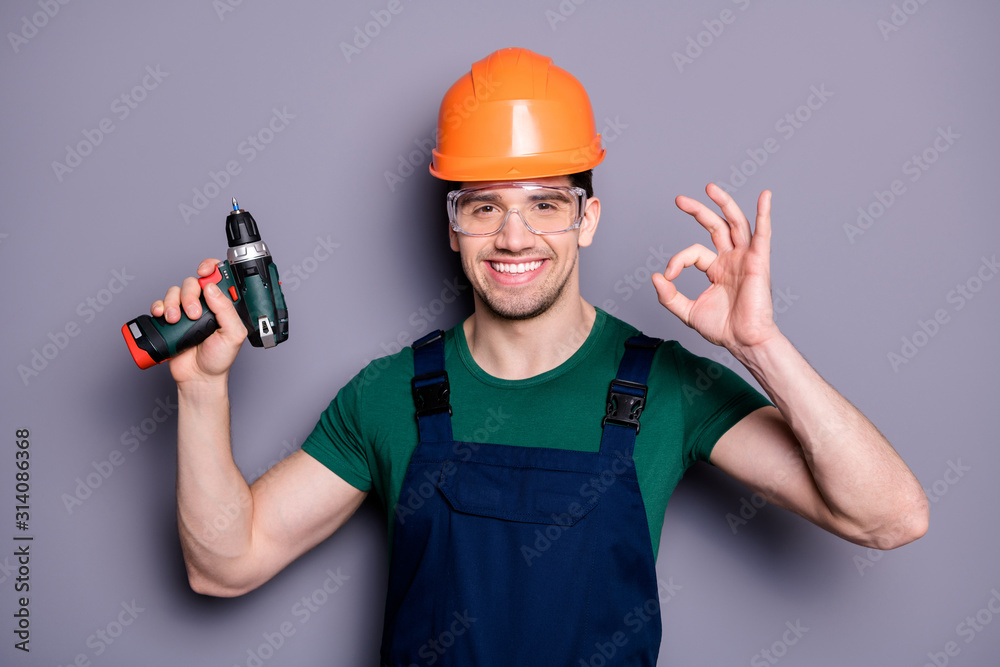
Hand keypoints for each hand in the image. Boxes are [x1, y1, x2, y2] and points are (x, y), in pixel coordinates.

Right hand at [150, 258, 246, 383]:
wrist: (198, 377)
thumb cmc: (219, 358)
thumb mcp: (233, 335)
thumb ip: (226, 310)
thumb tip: (212, 289)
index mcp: (222, 305)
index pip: (217, 277)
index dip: (210, 267)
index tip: (204, 270)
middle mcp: (204, 305)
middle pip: (192, 283)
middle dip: (190, 295)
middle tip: (193, 314)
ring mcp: (186, 311)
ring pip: (175, 292)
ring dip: (173, 303)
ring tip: (176, 320)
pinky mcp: (170, 320)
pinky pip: (160, 304)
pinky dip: (159, 306)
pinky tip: (163, 316)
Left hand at [651, 184, 778, 353]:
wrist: (743, 341)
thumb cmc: (722, 328)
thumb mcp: (686, 311)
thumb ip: (668, 295)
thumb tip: (656, 276)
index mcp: (717, 269)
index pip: (693, 252)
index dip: (678, 260)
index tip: (669, 276)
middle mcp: (732, 259)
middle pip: (715, 226)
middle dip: (698, 211)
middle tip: (679, 199)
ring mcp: (746, 258)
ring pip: (736, 223)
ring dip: (724, 203)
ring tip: (710, 188)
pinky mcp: (759, 261)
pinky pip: (763, 233)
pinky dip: (764, 214)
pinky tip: (765, 196)